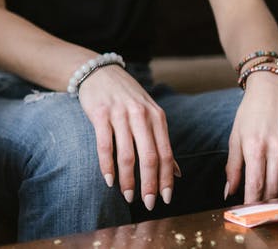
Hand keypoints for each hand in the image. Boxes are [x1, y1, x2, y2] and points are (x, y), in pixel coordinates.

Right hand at [77, 66, 176, 209]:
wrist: (100, 72)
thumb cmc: (126, 97)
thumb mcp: (149, 115)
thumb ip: (161, 142)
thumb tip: (177, 173)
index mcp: (157, 117)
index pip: (166, 153)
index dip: (167, 179)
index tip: (166, 198)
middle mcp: (141, 115)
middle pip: (150, 157)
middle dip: (150, 184)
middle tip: (149, 204)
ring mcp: (120, 114)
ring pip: (127, 154)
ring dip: (128, 179)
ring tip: (128, 196)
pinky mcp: (100, 114)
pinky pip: (105, 145)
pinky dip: (107, 166)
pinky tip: (108, 180)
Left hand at [225, 73, 277, 202]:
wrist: (273, 90)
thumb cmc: (250, 113)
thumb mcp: (235, 137)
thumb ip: (232, 167)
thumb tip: (229, 192)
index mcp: (255, 146)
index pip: (256, 184)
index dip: (251, 203)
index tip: (246, 212)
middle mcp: (276, 148)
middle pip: (273, 188)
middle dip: (265, 204)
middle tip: (257, 212)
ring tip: (269, 204)